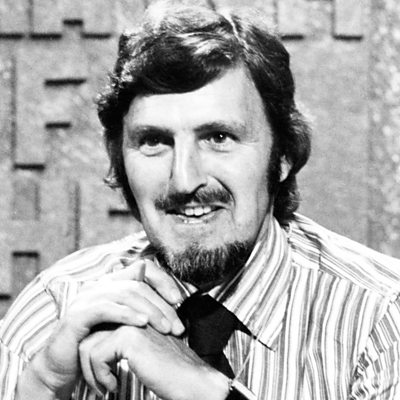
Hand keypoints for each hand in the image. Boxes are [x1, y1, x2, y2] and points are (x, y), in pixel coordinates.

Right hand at [19, 259, 184, 397]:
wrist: (63, 364)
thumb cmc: (98, 342)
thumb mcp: (122, 322)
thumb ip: (139, 305)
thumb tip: (164, 292)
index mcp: (111, 283)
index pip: (142, 269)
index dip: (162, 280)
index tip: (179, 299)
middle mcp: (99, 286)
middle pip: (137, 284)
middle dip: (160, 304)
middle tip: (177, 324)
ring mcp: (86, 298)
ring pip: (125, 294)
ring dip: (149, 310)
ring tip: (166, 327)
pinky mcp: (77, 315)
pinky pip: (105, 308)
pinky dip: (126, 314)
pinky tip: (142, 323)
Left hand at [79, 325, 229, 399]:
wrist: (190, 380)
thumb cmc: (169, 370)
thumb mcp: (142, 349)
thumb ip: (123, 339)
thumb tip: (95, 344)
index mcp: (137, 313)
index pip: (100, 323)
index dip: (92, 347)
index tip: (96, 369)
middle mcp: (132, 312)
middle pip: (90, 333)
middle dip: (86, 361)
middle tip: (98, 381)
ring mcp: (130, 322)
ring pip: (88, 344)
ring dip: (90, 372)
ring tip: (104, 385)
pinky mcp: (129, 336)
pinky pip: (96, 355)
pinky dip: (99, 376)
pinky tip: (113, 384)